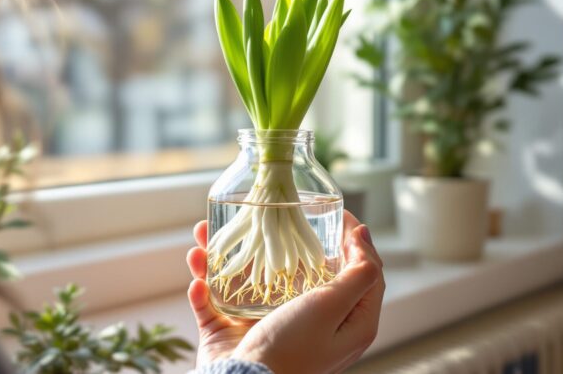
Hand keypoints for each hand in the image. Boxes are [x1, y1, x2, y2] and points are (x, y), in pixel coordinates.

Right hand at [186, 211, 384, 372]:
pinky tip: (198, 281)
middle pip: (295, 269)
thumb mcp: (332, 307)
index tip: (337, 214)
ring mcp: (268, 327)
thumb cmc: (292, 348)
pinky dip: (204, 291)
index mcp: (344, 322)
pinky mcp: (233, 335)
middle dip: (272, 238)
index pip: (359, 272)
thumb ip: (358, 275)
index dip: (353, 240)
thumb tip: (365, 238)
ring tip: (203, 235)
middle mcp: (309, 323)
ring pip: (246, 281)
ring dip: (221, 258)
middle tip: (264, 215)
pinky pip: (215, 305)